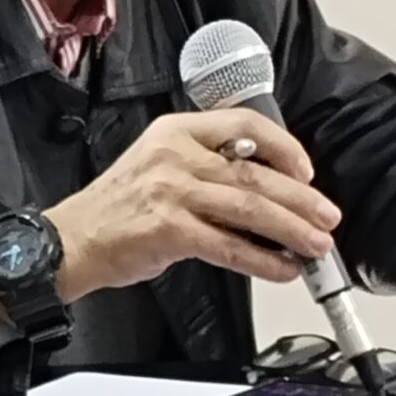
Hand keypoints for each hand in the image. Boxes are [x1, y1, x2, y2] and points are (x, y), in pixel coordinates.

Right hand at [42, 110, 340, 300]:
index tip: (305, 171)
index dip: (284, 148)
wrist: (69, 240)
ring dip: (292, 230)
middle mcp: (176, 155)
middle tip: (326, 217)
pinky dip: (262, 260)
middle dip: (301, 199)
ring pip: (250, 209)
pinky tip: (281, 269)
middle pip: (256, 174)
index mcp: (176, 132)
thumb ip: (205, 168)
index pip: (245, 126)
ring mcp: (171, 191)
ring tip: (316, 246)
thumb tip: (264, 192)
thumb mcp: (158, 165)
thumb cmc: (115, 209)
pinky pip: (229, 246)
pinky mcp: (169, 229)